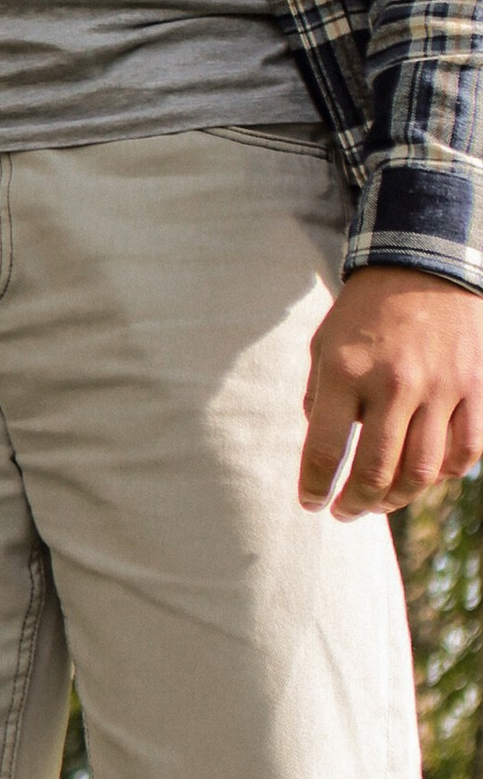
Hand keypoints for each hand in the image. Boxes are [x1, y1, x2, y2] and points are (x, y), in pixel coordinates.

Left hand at [299, 265, 482, 514]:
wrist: (424, 266)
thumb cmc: (365, 313)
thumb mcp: (325, 345)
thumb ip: (319, 398)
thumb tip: (323, 452)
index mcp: (345, 371)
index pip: (325, 450)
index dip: (315, 487)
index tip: (311, 504)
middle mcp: (393, 383)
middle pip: (376, 472)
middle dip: (356, 504)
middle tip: (345, 512)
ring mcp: (440, 388)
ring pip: (422, 472)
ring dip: (398, 499)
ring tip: (381, 502)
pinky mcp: (474, 388)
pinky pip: (464, 453)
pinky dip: (445, 475)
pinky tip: (425, 475)